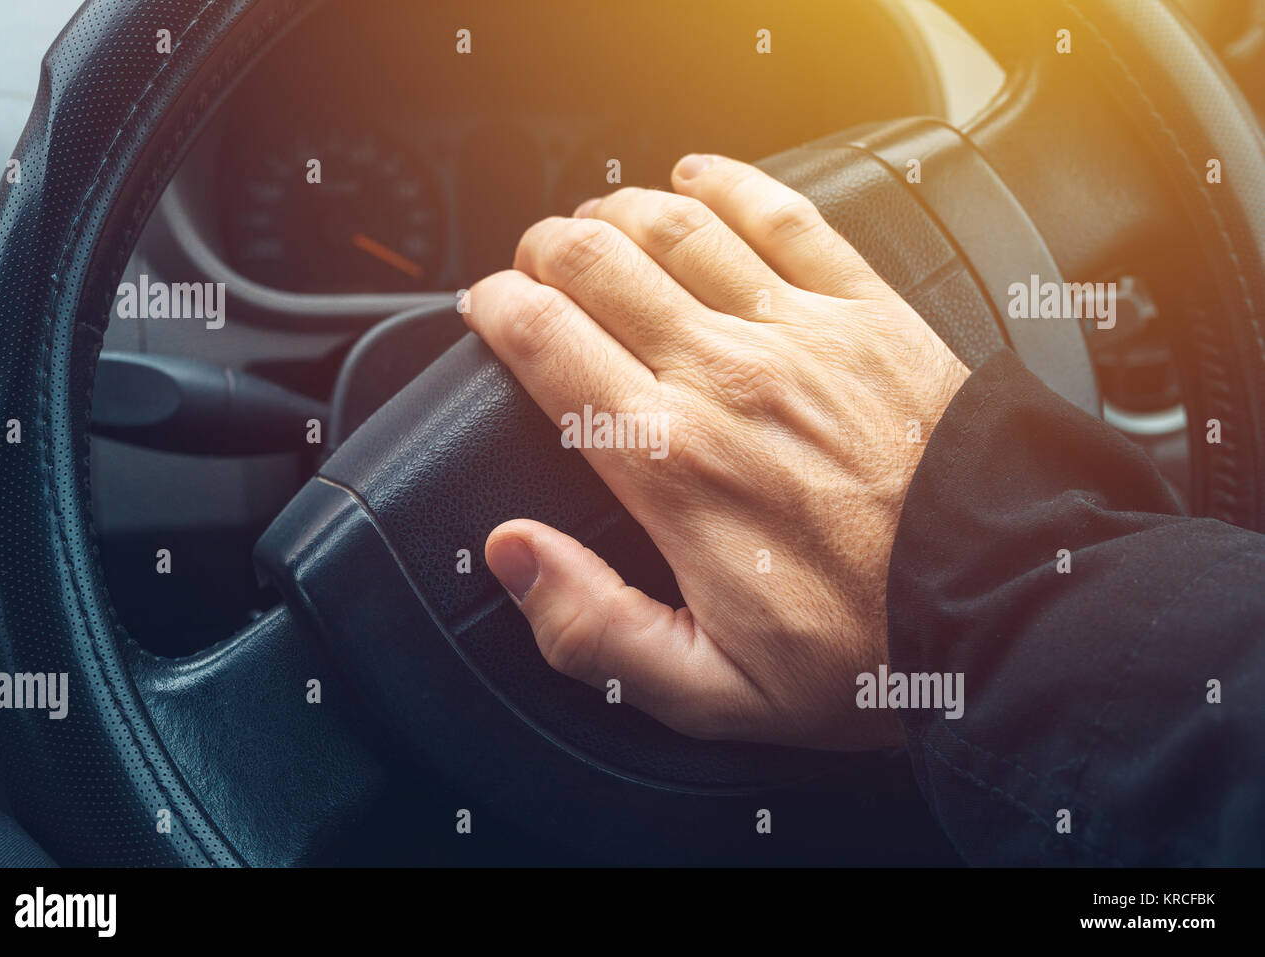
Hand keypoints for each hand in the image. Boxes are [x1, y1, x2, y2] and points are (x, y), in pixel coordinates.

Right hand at [462, 154, 970, 749]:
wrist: (1004, 604)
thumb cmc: (865, 649)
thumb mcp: (710, 687)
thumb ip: (593, 626)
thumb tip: (513, 553)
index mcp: (669, 462)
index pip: (545, 342)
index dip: (497, 309)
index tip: (485, 308)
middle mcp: (722, 376)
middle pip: (596, 264)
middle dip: (544, 250)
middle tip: (533, 265)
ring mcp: (797, 331)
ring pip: (675, 226)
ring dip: (616, 211)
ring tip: (595, 221)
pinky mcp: (866, 309)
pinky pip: (782, 215)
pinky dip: (728, 183)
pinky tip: (699, 177)